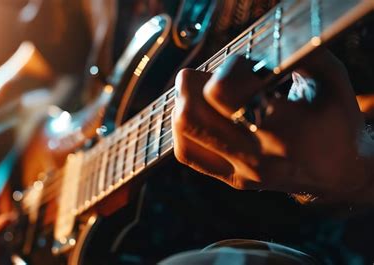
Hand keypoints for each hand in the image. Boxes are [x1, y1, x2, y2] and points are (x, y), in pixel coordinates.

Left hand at [172, 50, 372, 203]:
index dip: (227, 68)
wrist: (338, 171)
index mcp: (284, 128)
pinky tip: (198, 116)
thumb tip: (260, 45)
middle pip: (192, 115)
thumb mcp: (329, 79)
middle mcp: (258, 155)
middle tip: (198, 76)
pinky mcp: (232, 179)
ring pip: (185, 135)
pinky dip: (183, 129)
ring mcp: (242, 172)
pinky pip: (187, 153)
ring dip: (182, 106)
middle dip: (188, 85)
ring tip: (195, 94)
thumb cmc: (334, 121)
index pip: (223, 92)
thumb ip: (296, 54)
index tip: (242, 66)